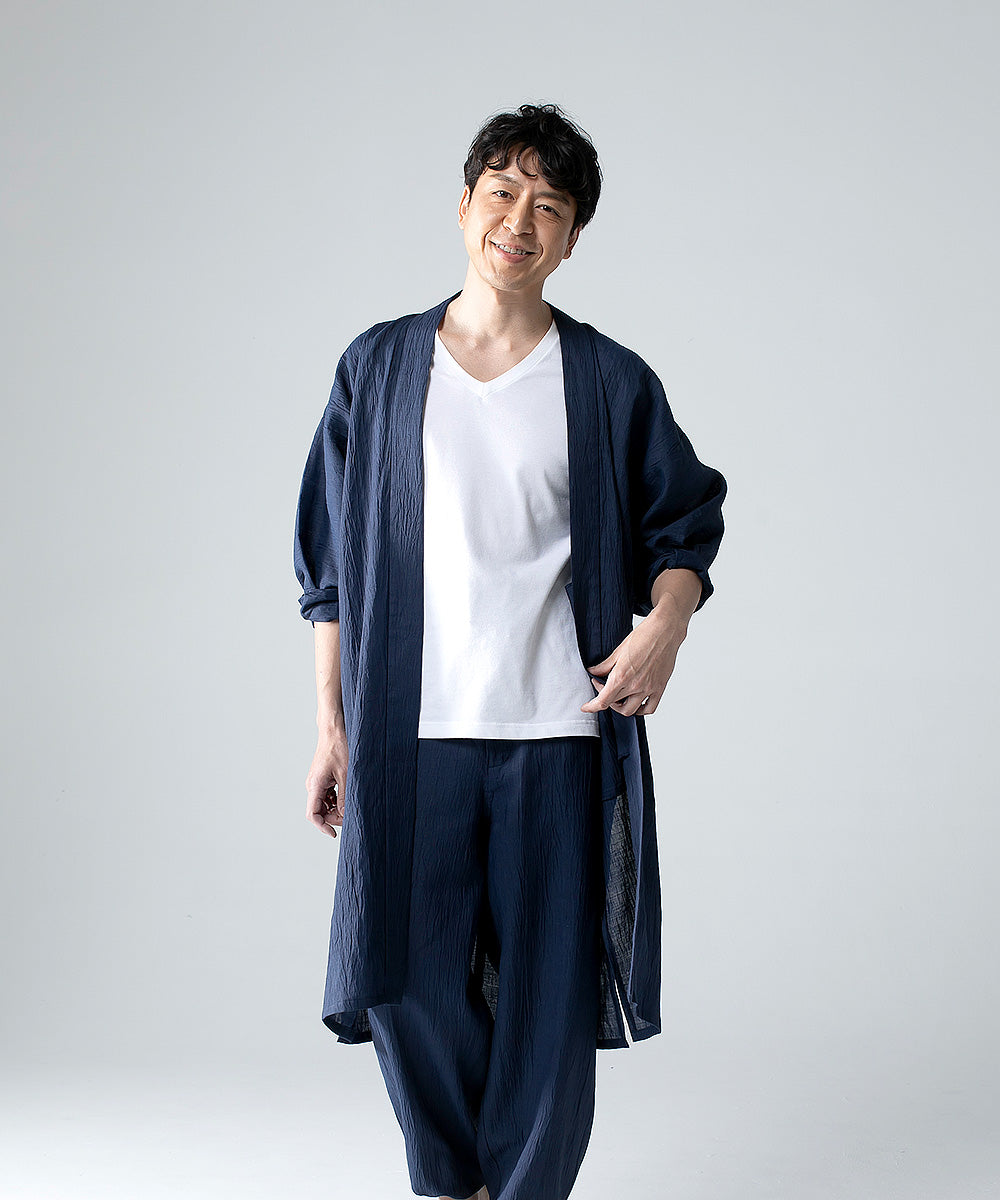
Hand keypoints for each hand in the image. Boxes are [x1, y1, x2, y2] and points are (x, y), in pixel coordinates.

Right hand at [306, 727, 347, 837]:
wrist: (334, 730)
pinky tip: (347, 794)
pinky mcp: (322, 779)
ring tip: (351, 802)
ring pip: (324, 804)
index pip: (312, 814)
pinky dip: (336, 799)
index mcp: (315, 785)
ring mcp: (316, 782)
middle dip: (334, 817)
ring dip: (336, 808)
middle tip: (350, 815)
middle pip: (319, 811)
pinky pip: (327, 796)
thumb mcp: (346, 774)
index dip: (323, 826)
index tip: (334, 833)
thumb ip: (344, 797)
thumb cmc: (339, 747)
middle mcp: (312, 785)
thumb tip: (344, 815)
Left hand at [580, 602, 688, 717]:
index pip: (602, 701)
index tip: (586, 707)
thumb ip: (604, 665)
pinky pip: (649, 708)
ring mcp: (648, 688)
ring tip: (618, 697)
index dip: (591, 706)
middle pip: (614, 705)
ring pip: (630, 711)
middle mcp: (635, 685)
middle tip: (602, 687)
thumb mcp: (618, 650)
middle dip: (604, 699)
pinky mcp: (659, 688)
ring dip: (620, 707)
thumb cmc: (643, 636)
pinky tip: (635, 702)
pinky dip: (640, 710)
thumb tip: (593, 672)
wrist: (665, 631)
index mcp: (621, 676)